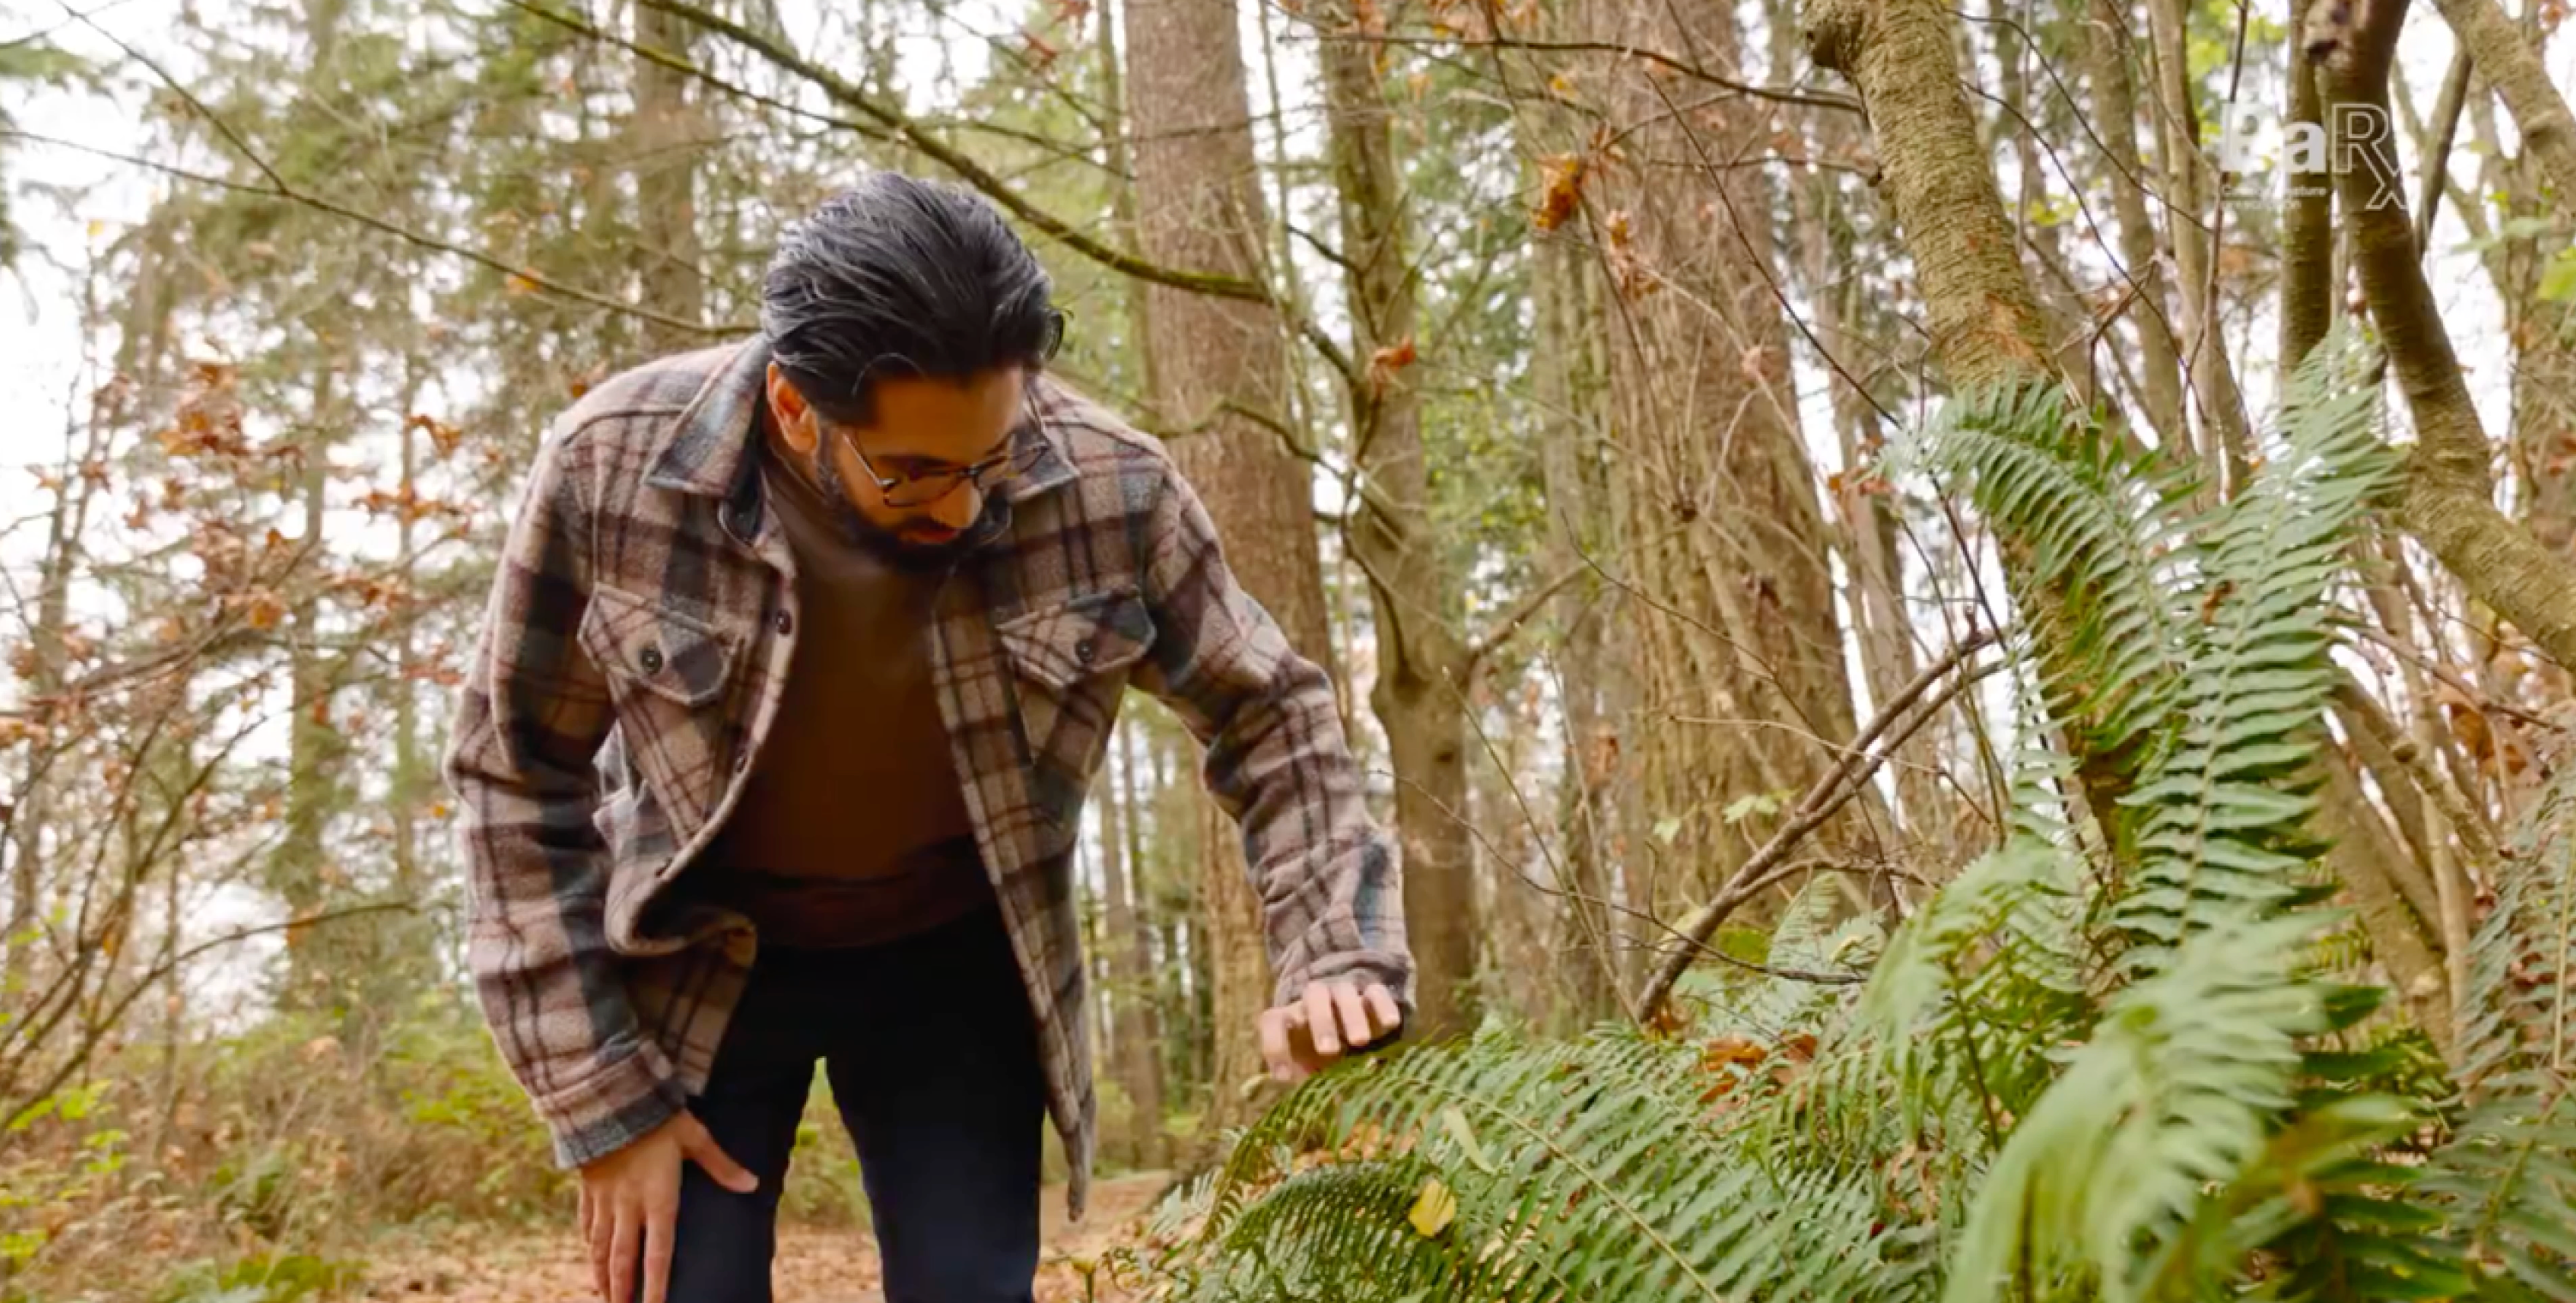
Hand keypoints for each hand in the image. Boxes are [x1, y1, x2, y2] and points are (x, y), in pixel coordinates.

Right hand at [576, 1110, 756, 1302]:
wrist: (609, 1099)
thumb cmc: (658, 1119)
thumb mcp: (695, 1138)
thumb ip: (722, 1166)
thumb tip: (752, 1184)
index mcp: (657, 1199)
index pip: (658, 1252)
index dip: (656, 1284)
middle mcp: (628, 1206)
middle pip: (623, 1258)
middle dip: (622, 1290)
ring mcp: (605, 1199)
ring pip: (600, 1246)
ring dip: (601, 1274)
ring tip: (604, 1297)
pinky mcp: (588, 1187)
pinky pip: (587, 1222)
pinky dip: (588, 1242)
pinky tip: (590, 1254)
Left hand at [1257, 979, 1403, 1084]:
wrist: (1350, 1036)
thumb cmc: (1322, 1060)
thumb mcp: (1312, 1074)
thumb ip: (1310, 1090)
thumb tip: (1318, 1125)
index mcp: (1291, 1019)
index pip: (1273, 1020)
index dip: (1274, 1046)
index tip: (1284, 1078)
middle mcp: (1314, 1001)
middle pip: (1313, 995)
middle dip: (1321, 1022)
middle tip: (1329, 1051)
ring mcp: (1343, 994)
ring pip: (1344, 991)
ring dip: (1350, 1015)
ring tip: (1360, 1042)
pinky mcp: (1371, 996)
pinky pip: (1376, 992)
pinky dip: (1382, 1005)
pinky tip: (1391, 1025)